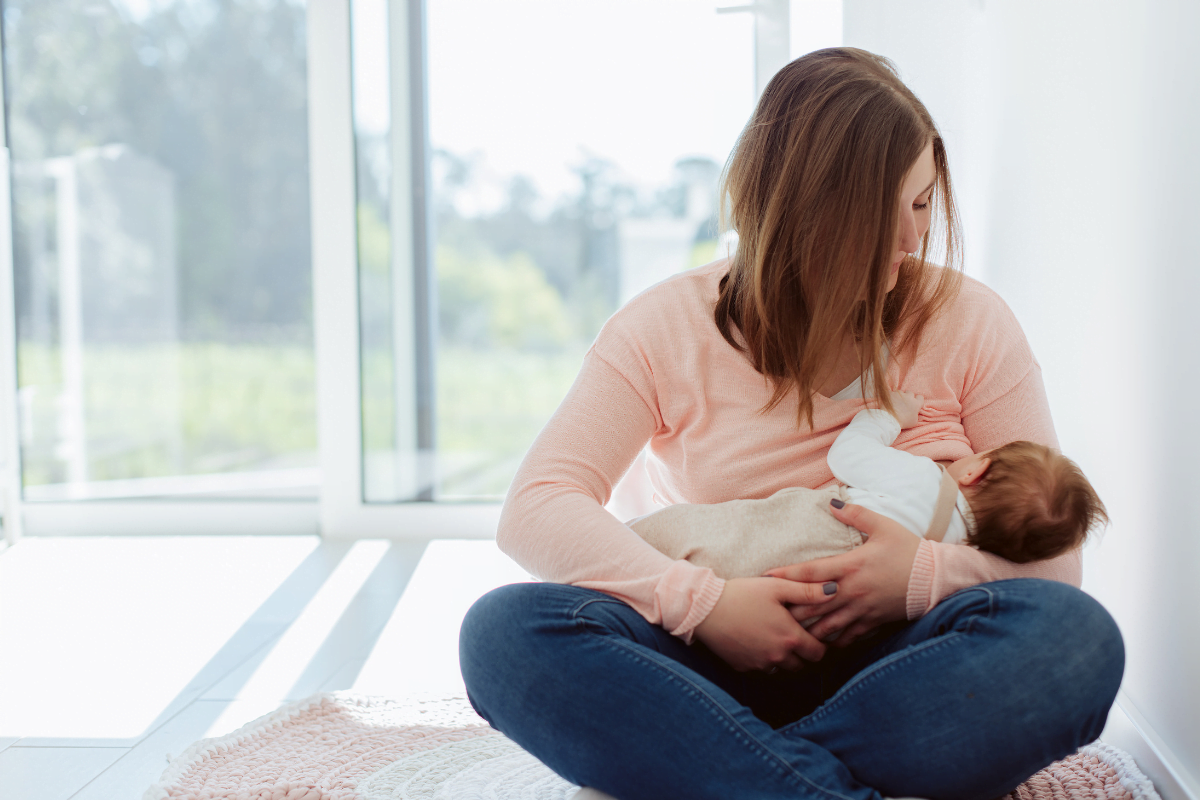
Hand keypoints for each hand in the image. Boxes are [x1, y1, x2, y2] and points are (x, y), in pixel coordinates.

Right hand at [692, 577, 835, 671]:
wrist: (704, 609)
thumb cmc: (742, 594)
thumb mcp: (777, 586)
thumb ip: (808, 591)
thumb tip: (835, 591)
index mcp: (790, 637)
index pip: (818, 653)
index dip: (820, 645)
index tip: (815, 635)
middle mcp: (777, 656)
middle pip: (802, 666)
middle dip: (803, 654)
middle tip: (796, 637)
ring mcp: (759, 665)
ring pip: (782, 670)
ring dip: (784, 659)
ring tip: (777, 640)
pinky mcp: (743, 667)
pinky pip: (761, 669)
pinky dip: (764, 661)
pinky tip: (757, 643)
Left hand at [763, 502, 919, 646]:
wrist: (937, 578)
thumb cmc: (909, 550)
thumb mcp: (883, 526)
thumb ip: (855, 515)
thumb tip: (832, 502)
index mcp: (851, 566)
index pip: (811, 572)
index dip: (787, 576)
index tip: (766, 577)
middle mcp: (852, 591)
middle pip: (812, 604)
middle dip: (790, 608)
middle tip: (770, 610)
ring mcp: (862, 610)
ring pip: (826, 625)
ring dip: (807, 628)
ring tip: (788, 630)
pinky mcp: (873, 623)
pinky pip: (847, 637)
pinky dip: (832, 641)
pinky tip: (819, 643)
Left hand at [889, 390, 923, 428]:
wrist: (890, 420)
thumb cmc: (903, 422)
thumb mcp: (914, 421)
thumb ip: (915, 414)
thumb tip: (914, 412)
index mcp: (916, 403)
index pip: (920, 397)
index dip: (917, 400)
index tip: (914, 404)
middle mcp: (908, 397)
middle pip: (910, 393)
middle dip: (907, 397)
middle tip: (903, 404)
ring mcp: (899, 394)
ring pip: (900, 392)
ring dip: (899, 396)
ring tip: (895, 403)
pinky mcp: (890, 393)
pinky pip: (891, 392)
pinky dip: (890, 396)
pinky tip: (888, 402)